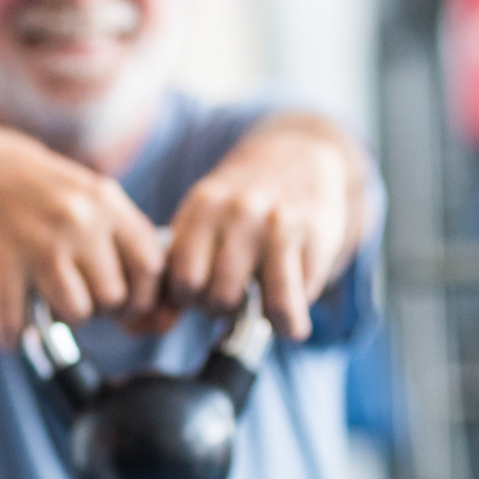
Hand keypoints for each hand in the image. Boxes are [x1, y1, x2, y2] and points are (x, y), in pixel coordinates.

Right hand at [0, 126, 165, 346]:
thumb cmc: (46, 198)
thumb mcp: (92, 203)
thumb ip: (124, 246)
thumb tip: (158, 320)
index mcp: (107, 204)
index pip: (150, 266)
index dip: (142, 296)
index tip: (123, 304)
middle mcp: (78, 220)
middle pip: (113, 296)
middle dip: (100, 310)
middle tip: (80, 301)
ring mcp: (38, 240)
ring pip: (76, 311)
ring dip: (63, 320)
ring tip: (49, 309)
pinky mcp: (0, 257)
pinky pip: (17, 319)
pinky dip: (13, 337)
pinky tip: (10, 337)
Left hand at [163, 122, 355, 340]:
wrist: (299, 156)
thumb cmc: (241, 205)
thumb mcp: (203, 218)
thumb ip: (179, 264)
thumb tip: (160, 322)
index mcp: (203, 206)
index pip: (182, 278)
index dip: (187, 298)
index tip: (197, 294)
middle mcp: (241, 212)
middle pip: (216, 295)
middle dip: (218, 308)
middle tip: (227, 297)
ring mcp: (282, 224)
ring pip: (265, 304)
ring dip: (259, 317)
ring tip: (259, 309)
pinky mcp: (318, 238)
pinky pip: (297, 300)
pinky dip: (291, 318)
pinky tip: (288, 312)